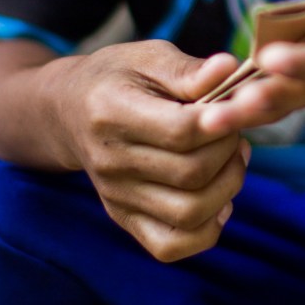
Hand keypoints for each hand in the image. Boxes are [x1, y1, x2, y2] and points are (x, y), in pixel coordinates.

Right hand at [50, 41, 249, 261]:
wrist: (68, 110)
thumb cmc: (117, 78)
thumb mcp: (148, 57)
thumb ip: (189, 69)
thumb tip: (229, 70)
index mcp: (112, 112)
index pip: (181, 132)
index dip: (223, 123)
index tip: (236, 107)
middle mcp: (109, 162)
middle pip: (191, 175)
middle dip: (229, 152)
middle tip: (234, 131)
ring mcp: (115, 196)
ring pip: (189, 214)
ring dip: (228, 187)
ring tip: (231, 160)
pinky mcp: (123, 217)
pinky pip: (171, 246)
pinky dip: (207, 230)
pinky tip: (217, 199)